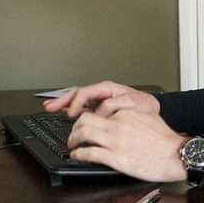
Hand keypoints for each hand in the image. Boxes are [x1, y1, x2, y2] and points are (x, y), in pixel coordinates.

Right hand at [43, 81, 159, 117]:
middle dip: (62, 100)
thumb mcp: (133, 103)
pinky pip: (85, 108)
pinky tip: (65, 113)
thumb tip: (99, 111)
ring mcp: (101, 100)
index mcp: (108, 89)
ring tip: (50, 108)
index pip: (86, 93)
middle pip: (78, 94)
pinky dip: (73, 110)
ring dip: (64, 104)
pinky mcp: (102, 109)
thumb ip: (114, 105)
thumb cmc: (146, 106)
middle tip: (49, 107)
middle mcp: (102, 93)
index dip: (76, 103)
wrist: (154, 112)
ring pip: (79, 100)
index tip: (72, 114)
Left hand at [67, 110, 187, 181]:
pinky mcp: (115, 158)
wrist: (175, 154)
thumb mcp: (147, 117)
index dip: (87, 116)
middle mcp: (117, 125)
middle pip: (84, 119)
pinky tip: (78, 156)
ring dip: (73, 140)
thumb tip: (120, 117)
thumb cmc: (165, 140)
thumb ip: (131, 115)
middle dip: (75, 127)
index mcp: (125, 113)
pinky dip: (79, 154)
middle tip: (74, 133)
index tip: (84, 122)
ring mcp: (115, 141)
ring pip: (82, 134)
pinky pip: (89, 153)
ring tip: (72, 144)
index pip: (98, 109)